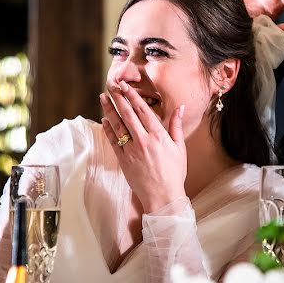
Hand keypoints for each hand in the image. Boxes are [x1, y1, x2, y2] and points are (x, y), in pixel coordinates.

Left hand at [100, 81, 187, 211]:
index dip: (132, 96)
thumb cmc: (174, 173)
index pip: (142, 110)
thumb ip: (176, 126)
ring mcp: (132, 150)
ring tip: (103, 97)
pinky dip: (108, 129)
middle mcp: (144, 140)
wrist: (163, 196)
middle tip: (112, 85)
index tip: (125, 86)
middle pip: (127, 114)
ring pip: (118, 125)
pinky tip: (104, 119)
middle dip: (118, 98)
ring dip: (109, 110)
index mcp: (158, 135)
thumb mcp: (180, 148)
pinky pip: (113, 141)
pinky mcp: (124, 160)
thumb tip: (180, 107)